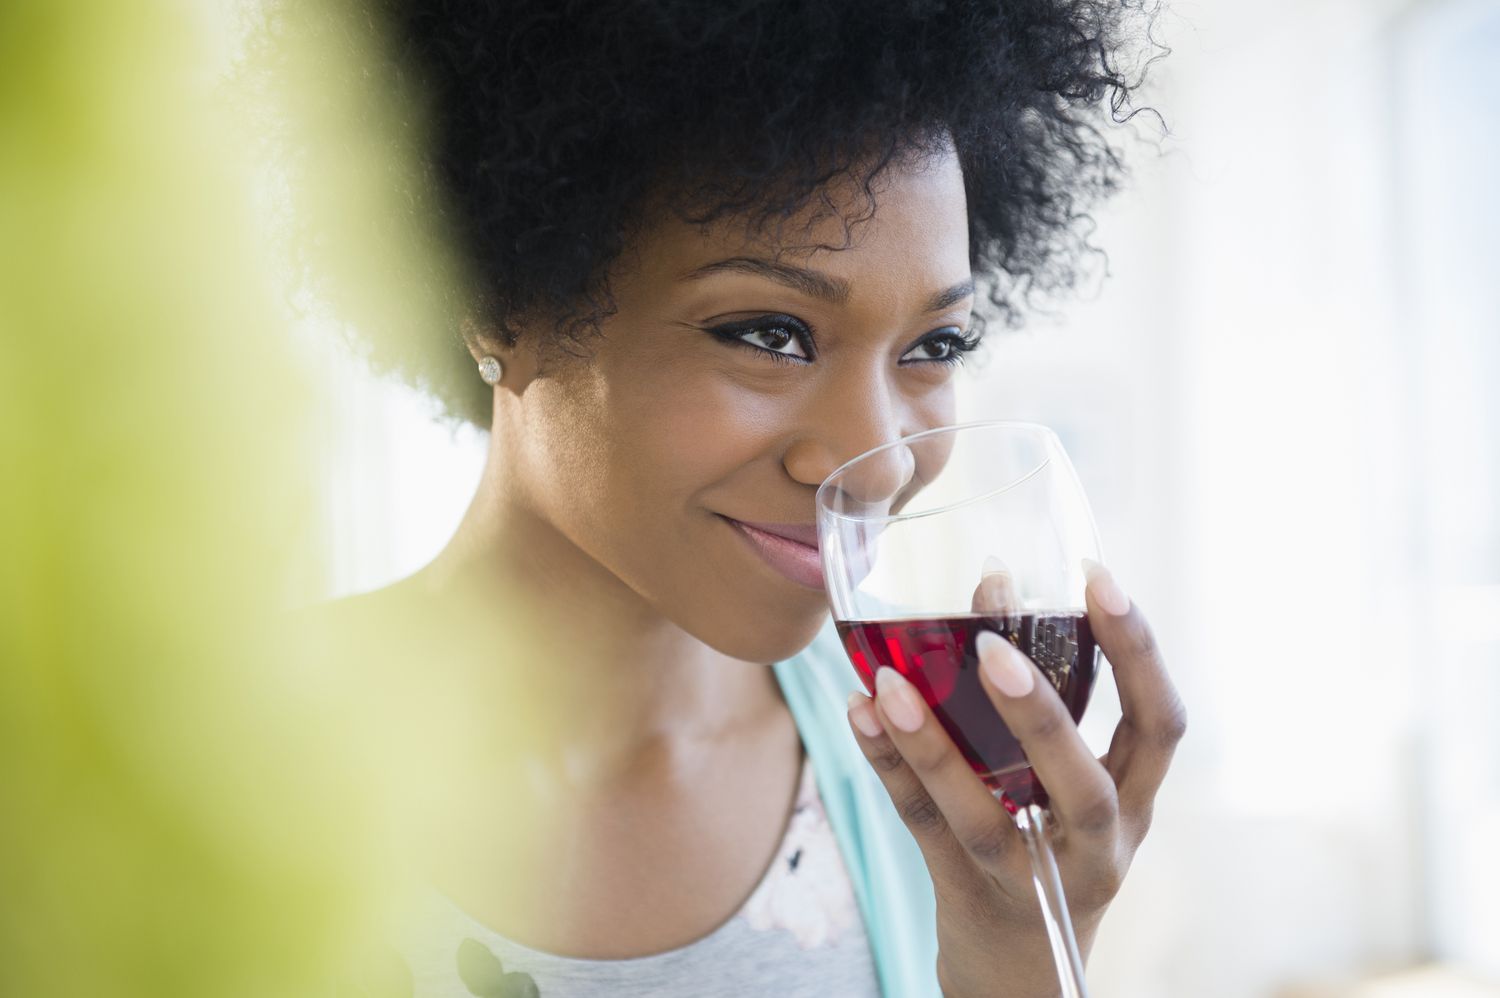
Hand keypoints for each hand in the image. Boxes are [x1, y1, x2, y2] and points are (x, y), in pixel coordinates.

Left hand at [845, 562, 1185, 997]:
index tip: (1100, 577)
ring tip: (890, 681)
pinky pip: (924, 830)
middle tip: (992, 645)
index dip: (1138, 651)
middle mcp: (1095, 846)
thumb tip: (992, 582)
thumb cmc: (1047, 844)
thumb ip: (1039, 698)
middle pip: (1082, 787)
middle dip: (1040, 714)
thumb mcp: (1066, 783)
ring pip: (986, 820)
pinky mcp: (967, 896)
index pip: (1161, 724)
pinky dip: (889, 768)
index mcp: (1133, 801)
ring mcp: (1031, 880)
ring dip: (935, 746)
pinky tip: (859, 713)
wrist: (1023, 973)